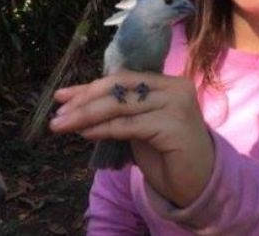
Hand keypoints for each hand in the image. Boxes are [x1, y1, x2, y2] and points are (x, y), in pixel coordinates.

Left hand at [49, 71, 214, 207]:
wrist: (199, 180)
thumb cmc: (168, 153)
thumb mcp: (140, 124)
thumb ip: (119, 110)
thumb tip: (76, 101)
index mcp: (169, 82)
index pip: (125, 78)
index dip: (92, 86)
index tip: (63, 96)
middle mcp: (176, 87)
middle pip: (121, 86)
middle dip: (86, 98)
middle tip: (59, 112)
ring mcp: (177, 104)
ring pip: (121, 104)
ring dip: (87, 114)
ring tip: (61, 124)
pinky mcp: (174, 125)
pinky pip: (128, 125)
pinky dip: (103, 128)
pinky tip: (85, 133)